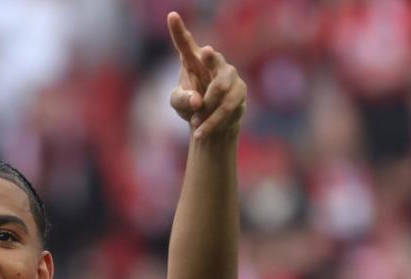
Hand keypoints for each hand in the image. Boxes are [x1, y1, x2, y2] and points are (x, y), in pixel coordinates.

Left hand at [167, 12, 245, 139]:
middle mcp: (213, 63)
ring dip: (205, 111)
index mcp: (192, 61)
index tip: (171, 15)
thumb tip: (198, 100)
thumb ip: (181, 100)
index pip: (185, 44)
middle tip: (206, 52)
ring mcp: (229, 75)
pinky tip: (201, 130)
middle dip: (211, 56)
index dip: (178, 30)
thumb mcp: (178, 103)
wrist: (211, 125)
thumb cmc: (191, 108)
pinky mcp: (240, 91)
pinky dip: (212, 121)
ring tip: (195, 124)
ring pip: (219, 91)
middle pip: (212, 59)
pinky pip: (226, 107)